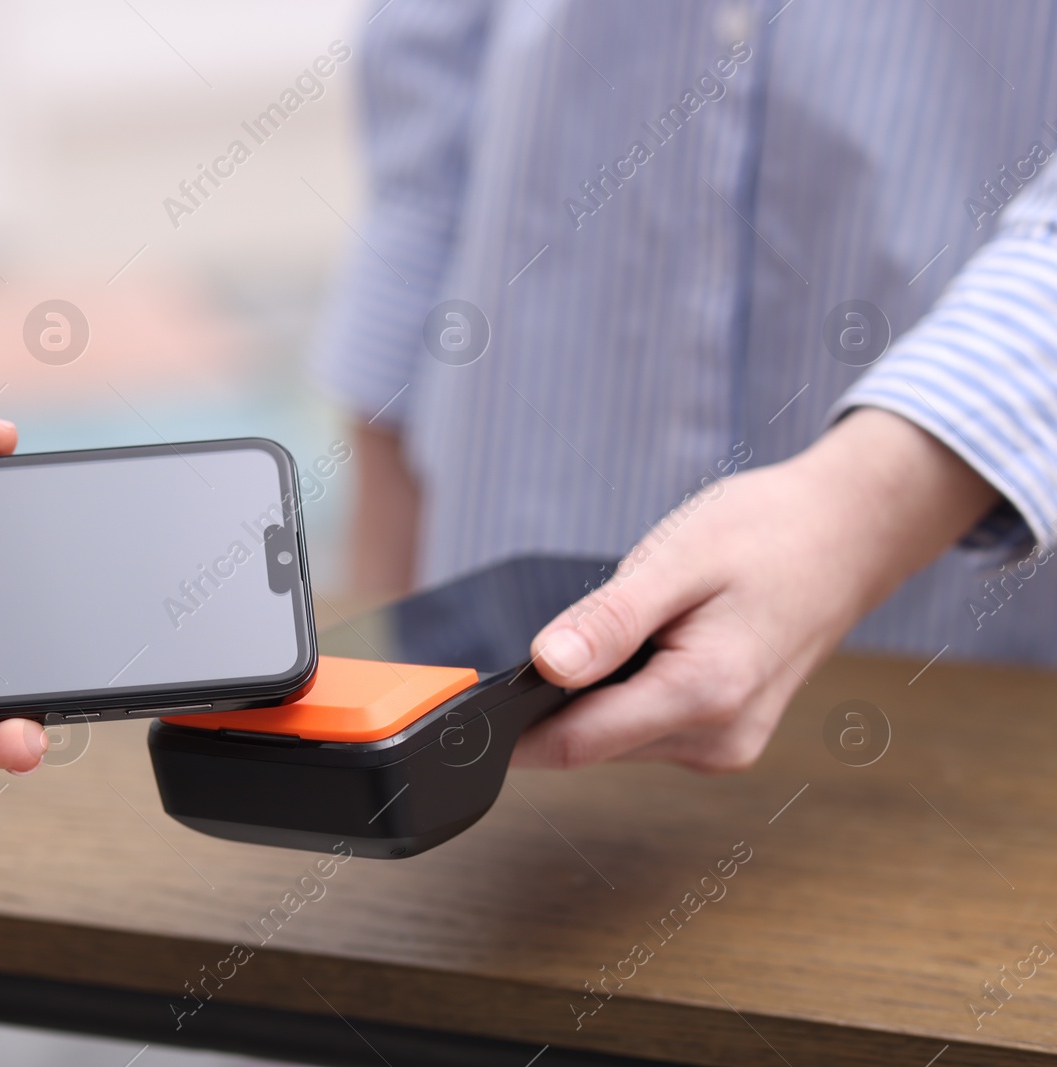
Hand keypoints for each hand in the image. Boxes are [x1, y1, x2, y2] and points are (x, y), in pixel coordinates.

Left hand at [514, 409, 999, 771]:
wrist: (850, 533)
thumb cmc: (769, 534)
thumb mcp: (678, 559)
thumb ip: (609, 621)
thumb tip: (543, 667)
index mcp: (705, 697)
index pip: (572, 743)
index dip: (509, 728)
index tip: (463, 707)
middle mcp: (717, 739)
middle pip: (589, 743)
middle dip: (554, 699)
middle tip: (557, 631)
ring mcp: (724, 744)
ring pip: (614, 737)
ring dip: (596, 692)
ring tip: (630, 622)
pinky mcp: (724, 735)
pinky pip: (645, 724)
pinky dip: (628, 689)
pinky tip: (654, 641)